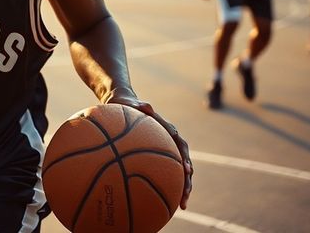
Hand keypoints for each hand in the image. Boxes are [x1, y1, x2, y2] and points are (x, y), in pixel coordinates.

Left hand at [106, 92, 192, 209]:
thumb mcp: (132, 103)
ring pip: (176, 172)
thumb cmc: (127, 105)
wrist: (123, 105)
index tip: (187, 170)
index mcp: (167, 130)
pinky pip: (162, 173)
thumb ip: (140, 106)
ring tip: (182, 205)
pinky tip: (160, 202)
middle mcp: (169, 142)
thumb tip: (146, 107)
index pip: (180, 144)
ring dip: (181, 188)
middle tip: (186, 196)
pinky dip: (165, 187)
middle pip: (183, 163)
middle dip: (187, 181)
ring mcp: (164, 151)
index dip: (185, 157)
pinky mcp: (155, 158)